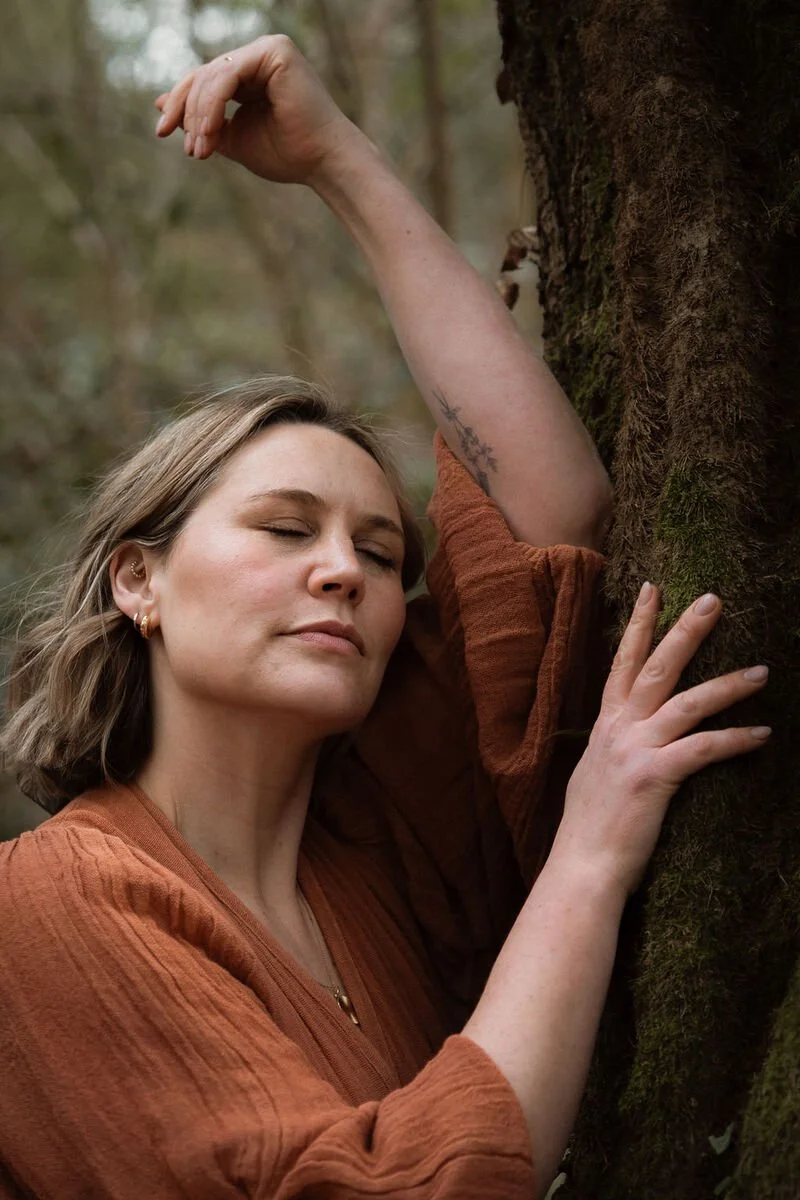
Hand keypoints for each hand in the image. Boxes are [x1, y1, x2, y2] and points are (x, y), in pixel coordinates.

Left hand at [154, 35, 362, 185]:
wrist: (323, 163)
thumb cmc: (287, 154)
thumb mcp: (233, 138)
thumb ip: (202, 121)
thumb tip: (161, 103)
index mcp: (249, 72)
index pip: (202, 81)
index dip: (179, 105)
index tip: (162, 133)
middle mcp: (257, 55)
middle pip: (202, 74)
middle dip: (186, 112)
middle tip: (189, 150)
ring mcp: (267, 49)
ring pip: (211, 76)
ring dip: (199, 116)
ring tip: (201, 149)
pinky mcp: (275, 51)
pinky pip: (227, 74)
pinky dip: (212, 105)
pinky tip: (211, 132)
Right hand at [552, 584, 770, 896]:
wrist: (581, 867)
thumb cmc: (590, 830)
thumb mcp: (593, 776)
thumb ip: (610, 750)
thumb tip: (623, 741)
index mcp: (606, 726)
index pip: (622, 663)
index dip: (637, 624)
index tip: (652, 589)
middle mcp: (619, 729)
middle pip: (655, 666)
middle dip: (685, 630)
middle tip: (713, 599)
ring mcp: (635, 749)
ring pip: (687, 701)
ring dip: (728, 683)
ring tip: (762, 670)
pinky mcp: (654, 776)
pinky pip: (703, 748)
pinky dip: (736, 738)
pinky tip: (763, 733)